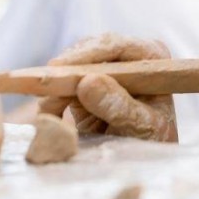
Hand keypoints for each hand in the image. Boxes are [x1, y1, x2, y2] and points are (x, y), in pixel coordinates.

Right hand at [37, 33, 177, 142]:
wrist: (144, 152)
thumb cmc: (153, 138)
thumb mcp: (142, 127)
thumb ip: (118, 106)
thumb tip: (87, 82)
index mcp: (151, 56)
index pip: (116, 46)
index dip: (87, 54)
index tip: (61, 66)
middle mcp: (127, 56)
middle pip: (89, 50)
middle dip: (66, 70)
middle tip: (45, 85)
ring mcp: (105, 66)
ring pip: (71, 65)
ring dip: (56, 86)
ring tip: (46, 109)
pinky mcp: (86, 81)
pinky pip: (63, 84)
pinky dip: (53, 99)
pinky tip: (49, 114)